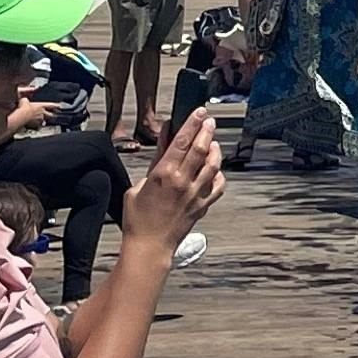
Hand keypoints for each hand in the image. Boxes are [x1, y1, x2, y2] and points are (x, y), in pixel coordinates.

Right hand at [126, 111, 223, 250]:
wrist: (149, 247)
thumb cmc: (137, 218)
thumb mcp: (138, 185)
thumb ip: (155, 160)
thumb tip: (164, 137)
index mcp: (164, 174)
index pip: (183, 141)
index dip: (192, 123)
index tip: (199, 111)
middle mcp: (183, 181)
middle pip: (201, 148)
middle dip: (207, 130)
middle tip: (209, 120)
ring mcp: (195, 194)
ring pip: (213, 164)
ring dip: (215, 150)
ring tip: (213, 142)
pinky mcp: (203, 206)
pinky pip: (218, 186)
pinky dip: (220, 175)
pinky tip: (216, 169)